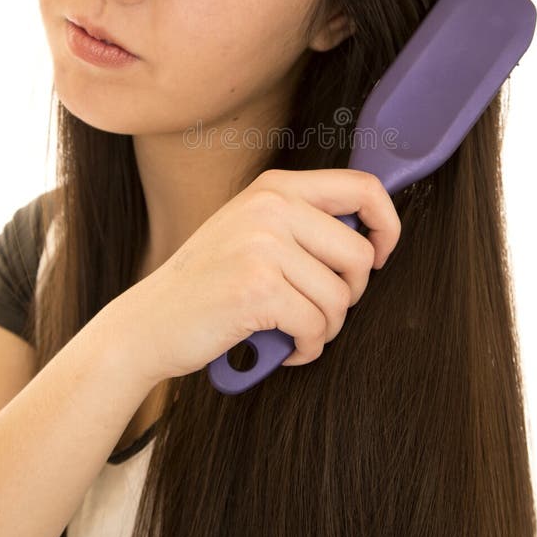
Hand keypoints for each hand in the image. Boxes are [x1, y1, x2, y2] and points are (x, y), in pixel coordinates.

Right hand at [112, 168, 400, 384]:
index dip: (388, 225)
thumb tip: (371, 235)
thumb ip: (303, 221)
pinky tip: (285, 348)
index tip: (380, 257)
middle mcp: (271, 207)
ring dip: (325, 328)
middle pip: (359, 254)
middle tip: (319, 309)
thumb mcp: (253, 230)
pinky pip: (316, 327)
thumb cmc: (208, 283)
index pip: (364, 188)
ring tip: (295, 331)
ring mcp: (263, 245)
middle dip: (350, 294)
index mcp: (276, 187)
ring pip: (340, 298)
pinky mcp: (258, 288)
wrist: (148, 323)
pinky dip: (307, 349)